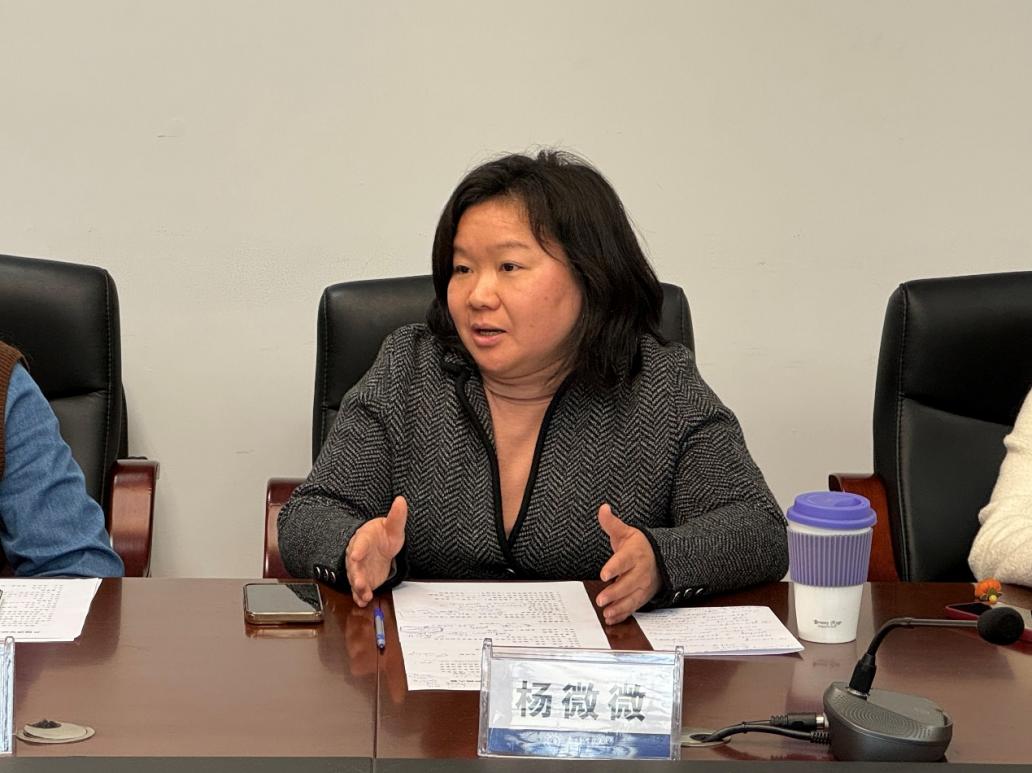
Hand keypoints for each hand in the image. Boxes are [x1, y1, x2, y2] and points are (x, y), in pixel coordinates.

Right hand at [345, 496, 407, 606]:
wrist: (379, 546)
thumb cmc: (382, 535)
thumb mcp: (392, 526)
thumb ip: (396, 516)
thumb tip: (401, 500)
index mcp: (363, 539)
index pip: (359, 543)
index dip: (357, 549)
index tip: (356, 555)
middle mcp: (357, 555)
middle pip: (354, 565)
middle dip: (356, 575)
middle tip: (360, 583)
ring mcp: (359, 568)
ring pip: (355, 578)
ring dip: (358, 588)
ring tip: (364, 595)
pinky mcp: (363, 579)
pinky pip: (359, 589)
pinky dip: (360, 595)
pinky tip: (363, 601)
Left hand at [595, 503, 660, 624]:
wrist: (661, 558)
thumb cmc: (639, 545)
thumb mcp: (626, 532)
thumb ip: (612, 523)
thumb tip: (603, 508)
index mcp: (635, 553)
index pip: (624, 560)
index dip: (614, 567)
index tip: (604, 574)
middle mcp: (640, 571)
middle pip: (628, 583)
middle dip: (615, 592)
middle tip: (600, 599)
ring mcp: (643, 585)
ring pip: (632, 598)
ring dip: (619, 607)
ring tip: (606, 613)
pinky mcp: (643, 596)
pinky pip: (633, 606)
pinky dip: (623, 613)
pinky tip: (611, 617)